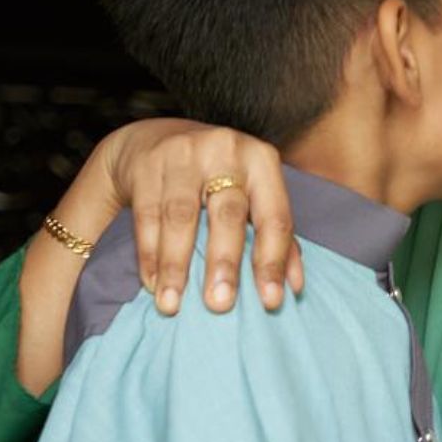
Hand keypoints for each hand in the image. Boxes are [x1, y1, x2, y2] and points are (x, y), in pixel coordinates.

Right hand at [97, 118, 302, 313]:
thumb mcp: (253, 193)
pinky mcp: (146, 166)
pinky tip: (153, 284)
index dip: (273, 262)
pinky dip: (150, 255)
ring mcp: (183, 156)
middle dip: (224, 263)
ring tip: (172, 305)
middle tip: (220, 305)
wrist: (157, 136)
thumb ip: (276, 236)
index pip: (274, 217)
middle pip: (227, 215)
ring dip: (176, 266)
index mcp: (262, 162)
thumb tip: (295, 286)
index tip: (270, 302)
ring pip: (180, 217)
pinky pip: (147, 217)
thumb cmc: (219, 176)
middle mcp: (226, 152)